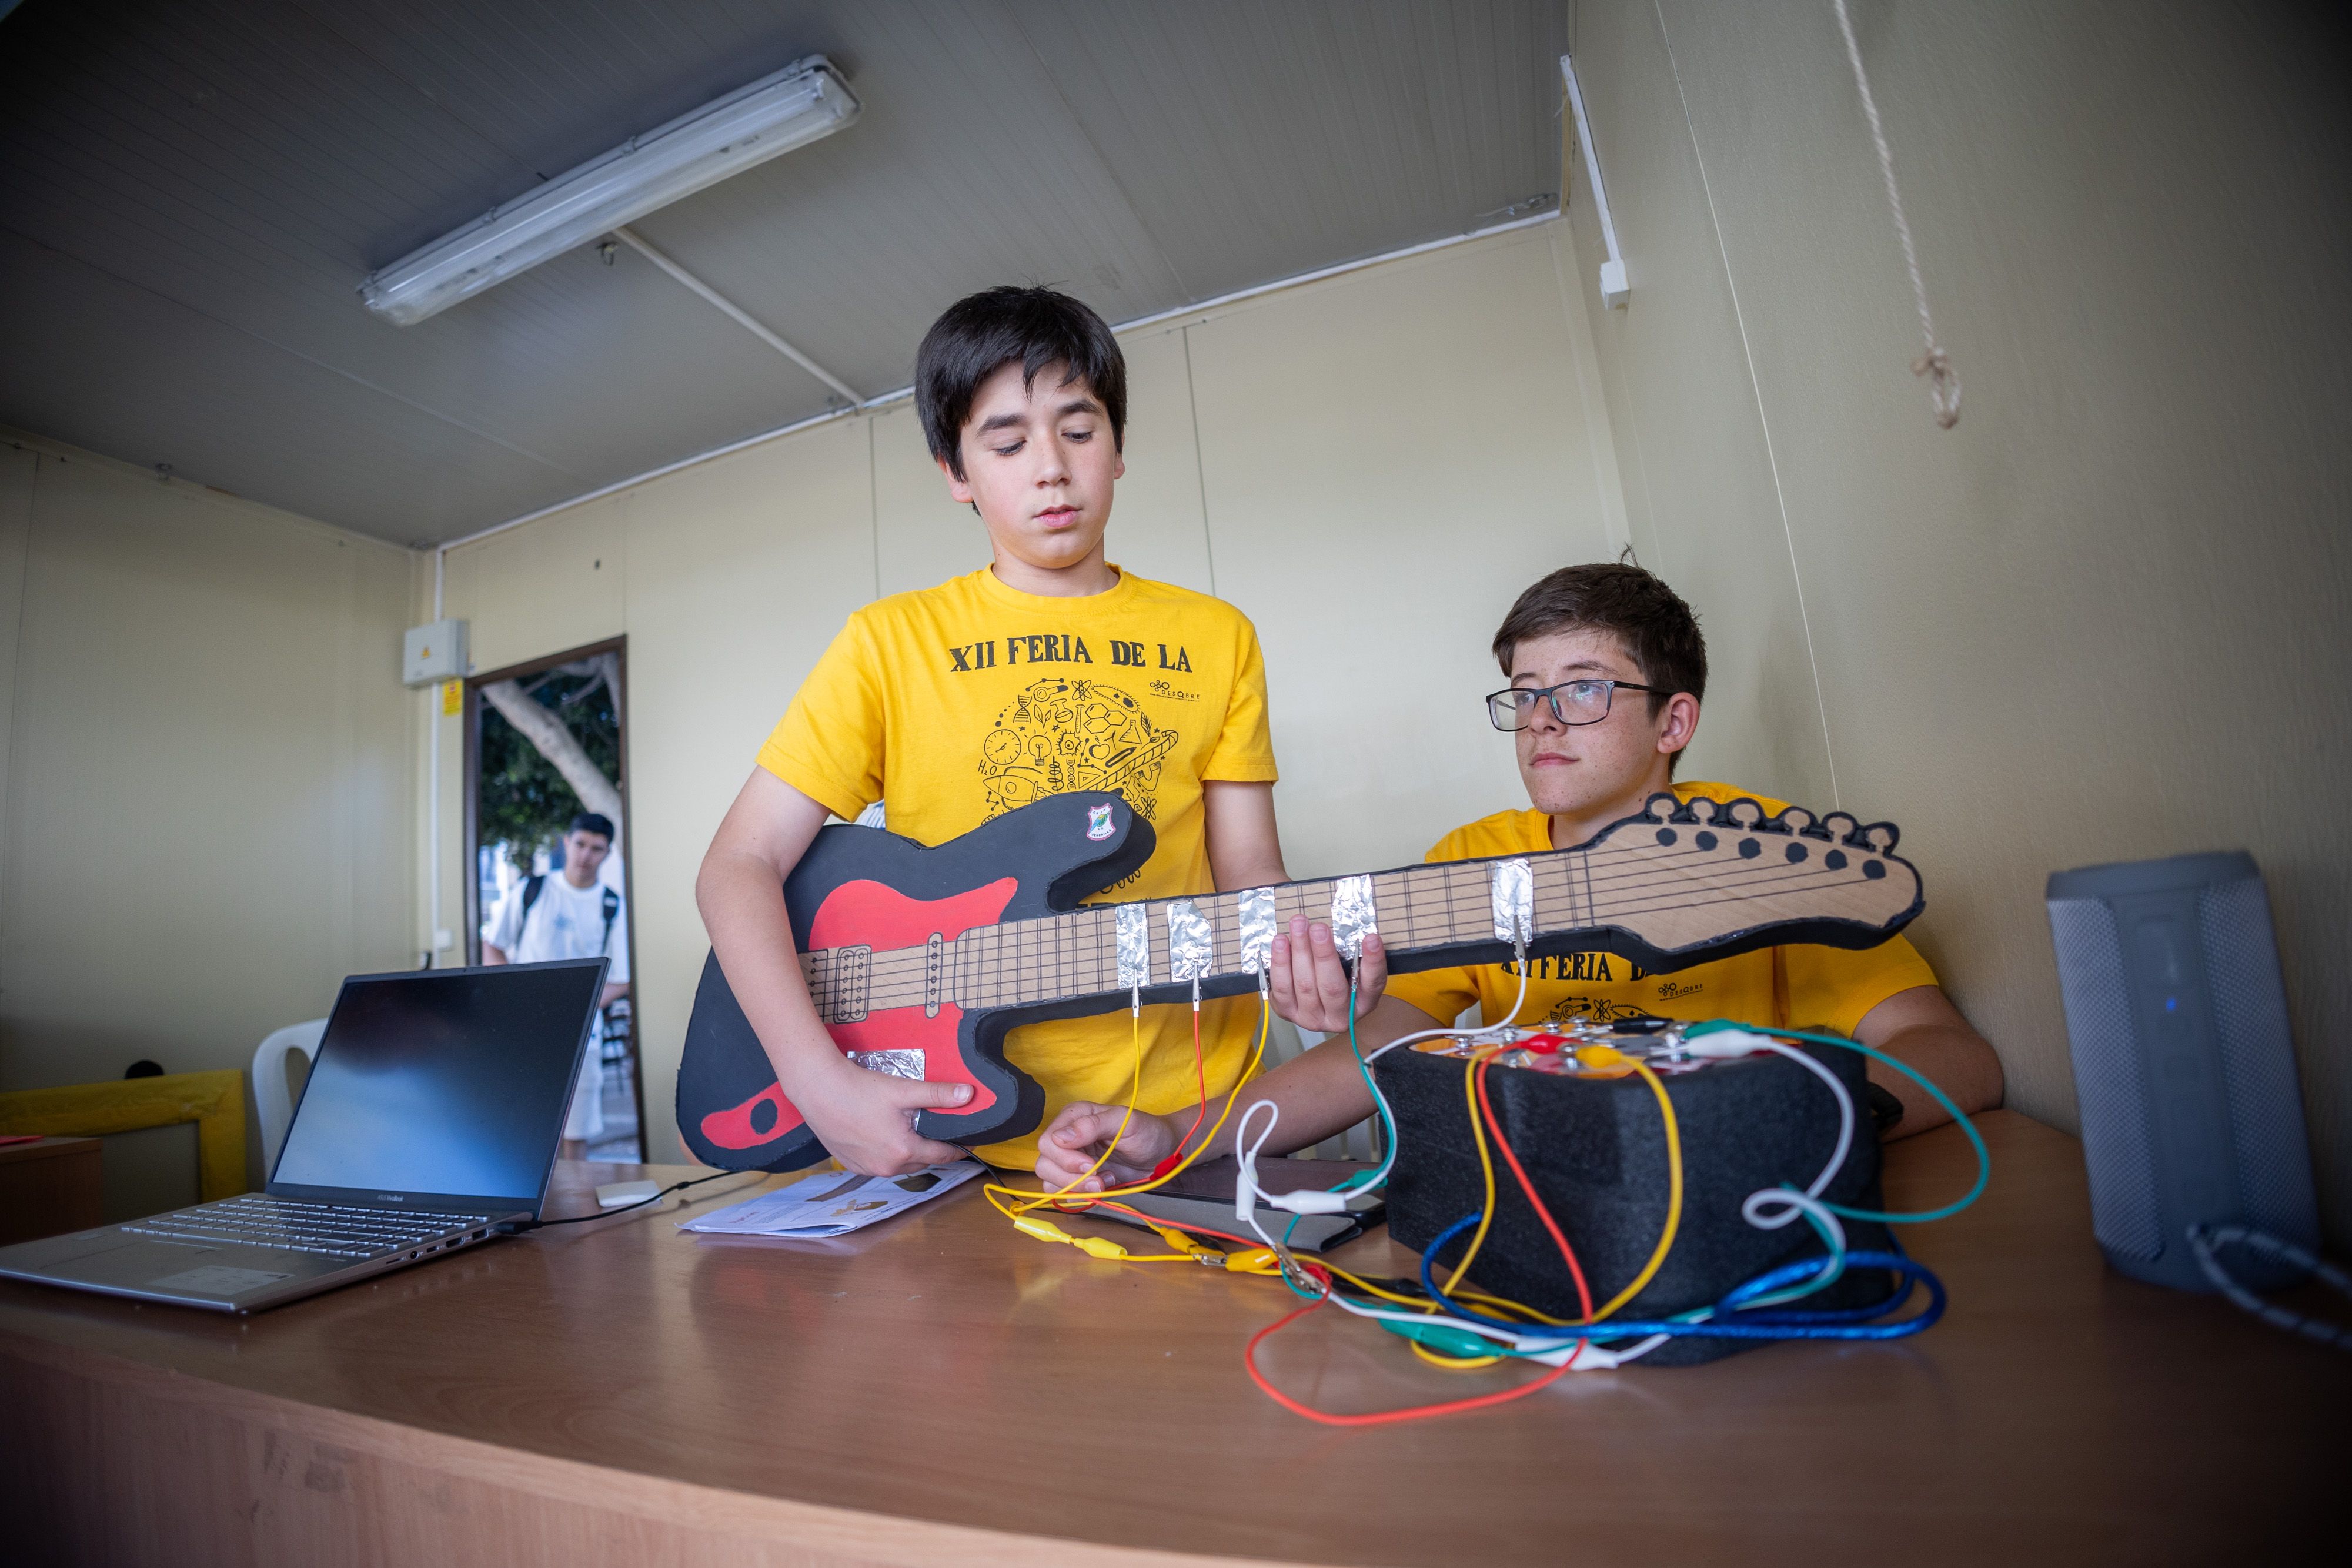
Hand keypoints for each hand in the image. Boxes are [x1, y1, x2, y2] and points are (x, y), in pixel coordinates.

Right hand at [796, 1059, 974, 1176]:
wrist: (819, 1090)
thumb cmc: (860, 1089)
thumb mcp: (903, 1090)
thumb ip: (937, 1094)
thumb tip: (969, 1095)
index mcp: (903, 1151)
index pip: (942, 1155)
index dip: (957, 1149)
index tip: (968, 1144)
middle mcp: (886, 1167)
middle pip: (921, 1160)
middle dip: (931, 1148)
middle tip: (938, 1132)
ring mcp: (867, 1169)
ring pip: (899, 1164)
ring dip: (908, 1152)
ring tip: (911, 1132)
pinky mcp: (851, 1165)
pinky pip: (878, 1164)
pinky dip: (887, 1154)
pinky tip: (884, 1136)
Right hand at [1033, 1102, 1179, 1193]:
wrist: (1163, 1155)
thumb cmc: (1147, 1132)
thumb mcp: (1125, 1122)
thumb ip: (1093, 1125)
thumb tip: (1060, 1137)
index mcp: (1074, 1117)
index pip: (1048, 1142)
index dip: (1065, 1158)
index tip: (1091, 1165)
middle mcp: (1067, 1138)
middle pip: (1045, 1164)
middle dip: (1072, 1178)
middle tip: (1100, 1179)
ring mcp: (1071, 1160)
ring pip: (1050, 1180)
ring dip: (1077, 1188)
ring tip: (1106, 1181)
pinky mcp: (1079, 1178)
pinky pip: (1063, 1193)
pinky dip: (1081, 1195)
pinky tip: (1103, 1186)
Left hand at [1267, 918, 1385, 1034]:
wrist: (1315, 1005)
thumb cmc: (1338, 980)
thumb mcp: (1353, 969)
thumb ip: (1352, 954)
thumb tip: (1344, 928)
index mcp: (1363, 1003)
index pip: (1372, 983)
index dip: (1373, 961)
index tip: (1371, 938)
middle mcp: (1338, 1016)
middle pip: (1331, 987)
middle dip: (1324, 954)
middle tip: (1319, 929)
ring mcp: (1311, 1017)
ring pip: (1304, 985)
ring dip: (1299, 952)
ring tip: (1298, 926)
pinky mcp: (1287, 1012)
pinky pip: (1281, 988)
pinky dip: (1280, 963)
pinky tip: (1281, 942)